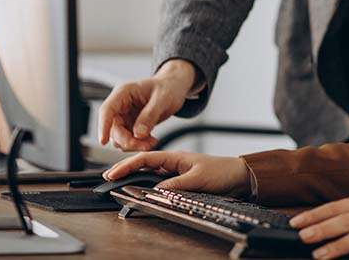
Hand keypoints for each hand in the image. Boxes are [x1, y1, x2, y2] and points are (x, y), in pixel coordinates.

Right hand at [97, 59, 199, 150]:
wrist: (175, 89)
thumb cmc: (168, 87)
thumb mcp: (163, 99)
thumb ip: (150, 115)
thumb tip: (138, 134)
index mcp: (123, 93)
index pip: (107, 110)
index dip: (103, 126)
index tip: (103, 141)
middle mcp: (121, 106)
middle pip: (113, 129)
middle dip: (128, 141)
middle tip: (147, 146)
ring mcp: (125, 117)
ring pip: (119, 138)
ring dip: (133, 145)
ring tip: (152, 142)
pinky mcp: (131, 126)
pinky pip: (129, 140)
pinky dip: (138, 144)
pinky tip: (151, 141)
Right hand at [102, 150, 251, 198]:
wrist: (239, 177)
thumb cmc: (222, 172)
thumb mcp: (198, 179)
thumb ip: (177, 185)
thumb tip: (156, 192)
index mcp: (175, 156)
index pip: (146, 158)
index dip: (127, 165)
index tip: (113, 173)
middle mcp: (173, 163)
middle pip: (144, 165)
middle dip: (125, 169)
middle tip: (108, 178)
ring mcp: (176, 171)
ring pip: (150, 173)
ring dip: (135, 176)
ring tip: (119, 182)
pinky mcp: (181, 180)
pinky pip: (160, 182)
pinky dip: (148, 184)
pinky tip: (141, 189)